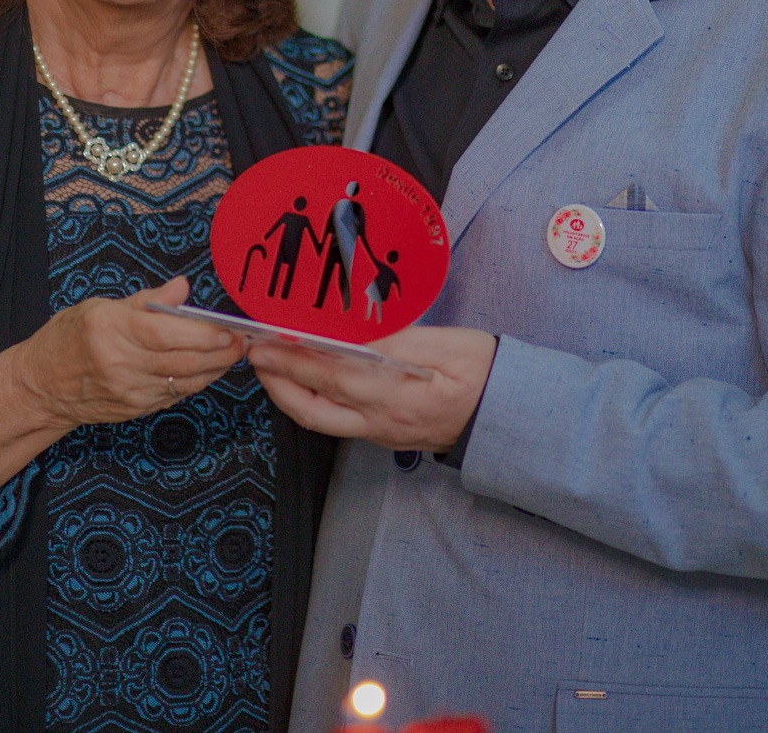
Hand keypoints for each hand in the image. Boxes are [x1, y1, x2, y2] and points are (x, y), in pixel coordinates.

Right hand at [11, 276, 246, 431]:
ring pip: (184, 381)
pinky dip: (196, 381)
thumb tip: (183, 288)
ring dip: (214, 369)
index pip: (165, 334)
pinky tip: (209, 368)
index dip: (202, 333)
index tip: (227, 329)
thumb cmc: (69, 337)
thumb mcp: (100, 306)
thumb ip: (147, 300)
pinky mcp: (135, 410)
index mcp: (112, 330)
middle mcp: (121, 364)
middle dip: (220, 353)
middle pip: (182, 361)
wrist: (40, 386)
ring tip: (233, 353)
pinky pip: (175, 394)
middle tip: (242, 341)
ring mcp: (129, 391)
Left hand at [249, 325, 496, 451]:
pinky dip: (314, 400)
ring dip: (291, 394)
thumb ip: (400, 339)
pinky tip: (310, 381)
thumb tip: (356, 334)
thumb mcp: (449, 344)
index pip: (331, 377)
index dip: (292, 359)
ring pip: (322, 420)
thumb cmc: (486, 375)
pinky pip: (338, 422)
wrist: (510, 415)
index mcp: (396, 396)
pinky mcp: (386, 434)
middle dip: (278, 383)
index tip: (265, 343)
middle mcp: (381, 421)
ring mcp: (382, 432)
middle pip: (314, 409)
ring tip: (274, 367)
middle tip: (257, 356)